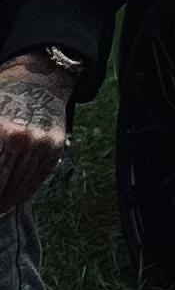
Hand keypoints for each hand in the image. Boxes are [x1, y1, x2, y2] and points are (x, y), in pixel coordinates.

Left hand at [0, 62, 72, 216]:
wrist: (38, 82)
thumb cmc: (4, 100)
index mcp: (3, 130)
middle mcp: (24, 138)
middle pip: (3, 181)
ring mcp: (42, 144)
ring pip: (20, 184)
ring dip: (7, 199)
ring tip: (0, 206)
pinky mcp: (55, 148)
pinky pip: (38, 178)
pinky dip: (24, 192)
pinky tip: (13, 199)